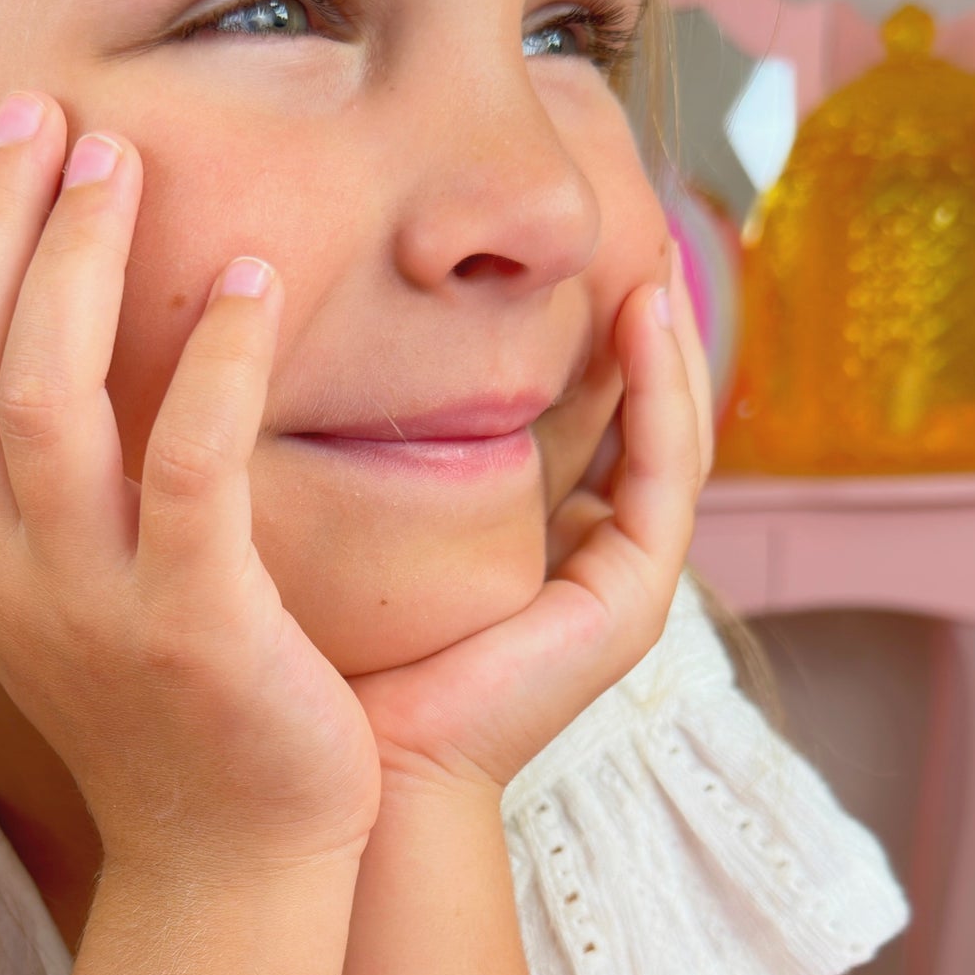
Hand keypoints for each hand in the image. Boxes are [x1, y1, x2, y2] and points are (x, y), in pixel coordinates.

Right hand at [0, 92, 380, 875]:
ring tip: (119, 165)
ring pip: (37, 394)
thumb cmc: (166, 722)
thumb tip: (10, 380)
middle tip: (46, 123)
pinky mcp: (193, 625)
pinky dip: (213, 359)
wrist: (230, 862)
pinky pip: (187, 460)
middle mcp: (0, 580)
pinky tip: (251, 284)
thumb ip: (19, 509)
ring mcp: (86, 607)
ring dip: (73, 261)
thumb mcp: (59, 610)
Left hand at [348, 263, 713, 796]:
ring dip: (662, 336)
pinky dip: (666, 390)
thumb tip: (308, 331)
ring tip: (645, 241)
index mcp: (520, 536)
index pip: (563, 410)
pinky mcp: (632, 599)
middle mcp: (577, 553)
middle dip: (623, 316)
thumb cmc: (335, 652)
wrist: (359, 766)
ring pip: (663, 429)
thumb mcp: (354, 515)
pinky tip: (644, 312)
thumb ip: (361, 442)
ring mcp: (616, 580)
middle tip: (612, 208)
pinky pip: (666, 472)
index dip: (564, 325)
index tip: (533, 242)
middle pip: (625, 410)